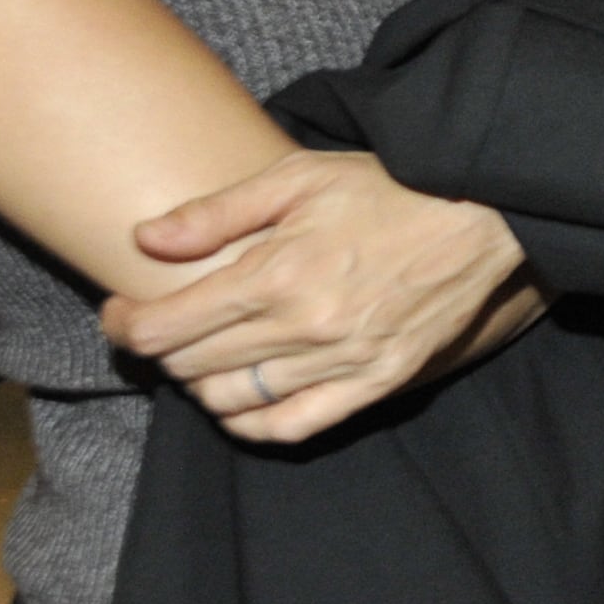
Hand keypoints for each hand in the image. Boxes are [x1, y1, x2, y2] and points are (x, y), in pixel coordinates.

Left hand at [102, 151, 540, 444]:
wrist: (482, 213)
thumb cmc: (388, 188)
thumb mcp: (298, 177)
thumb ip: (217, 212)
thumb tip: (144, 241)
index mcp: (275, 273)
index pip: (164, 326)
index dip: (124, 325)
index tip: (121, 311)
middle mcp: (302, 327)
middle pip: (191, 366)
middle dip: (162, 349)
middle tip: (166, 326)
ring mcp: (342, 361)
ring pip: (233, 400)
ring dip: (201, 384)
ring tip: (206, 357)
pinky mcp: (377, 381)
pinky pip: (294, 426)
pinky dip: (253, 424)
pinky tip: (241, 403)